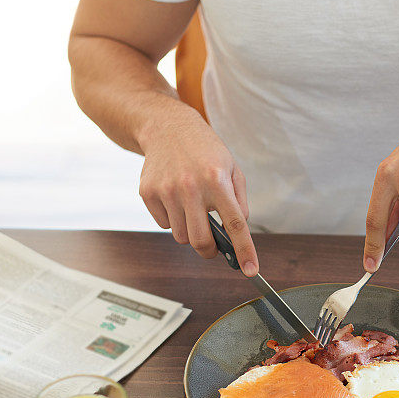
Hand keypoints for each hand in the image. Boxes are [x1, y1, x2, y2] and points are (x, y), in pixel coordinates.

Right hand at [138, 113, 257, 275]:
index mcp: (217, 180)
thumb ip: (239, 201)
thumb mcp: (232, 168)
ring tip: (192, 209)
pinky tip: (176, 199)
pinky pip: (164, 224)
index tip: (250, 270)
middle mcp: (191, 186)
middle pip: (201, 241)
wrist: (167, 127)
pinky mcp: (148, 192)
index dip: (244, 250)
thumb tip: (238, 230)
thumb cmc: (205, 150)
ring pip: (181, 237)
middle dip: (209, 251)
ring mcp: (167, 190)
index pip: (235, 224)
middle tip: (213, 247)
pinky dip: (173, 220)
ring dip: (190, 232)